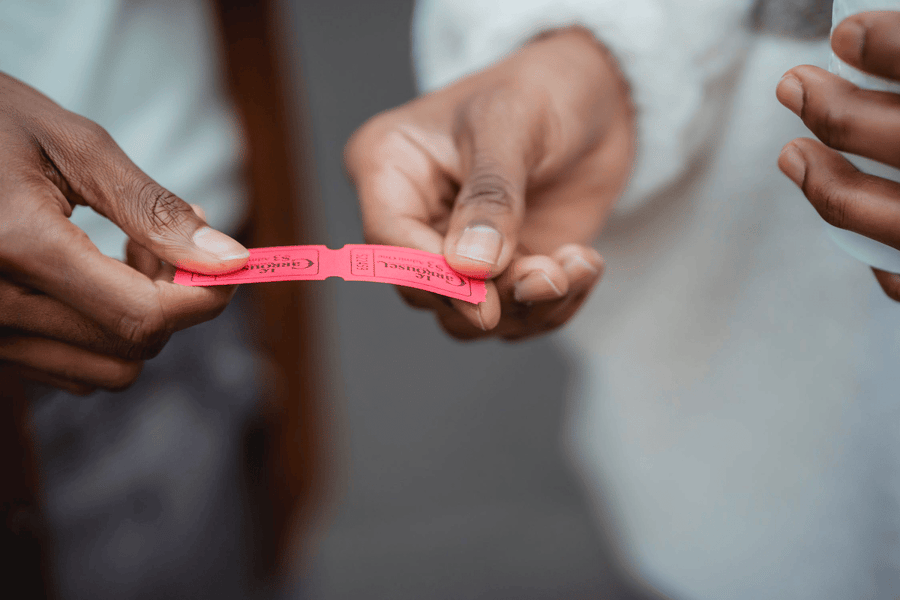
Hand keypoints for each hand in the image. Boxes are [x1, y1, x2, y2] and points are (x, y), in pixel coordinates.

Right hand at [0, 72, 248, 394]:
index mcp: (18, 246)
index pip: (143, 314)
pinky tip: (92, 280)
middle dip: (173, 300)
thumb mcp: (78, 147)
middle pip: (134, 346)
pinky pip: (75, 370)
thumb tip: (230, 260)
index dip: (204, 297)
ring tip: (124, 256)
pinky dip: (103, 333)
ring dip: (140, 321)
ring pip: (109, 370)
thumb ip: (155, 211)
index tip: (230, 266)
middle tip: (165, 240)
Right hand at [345, 27, 633, 339]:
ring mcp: (457, 250)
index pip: (389, 240)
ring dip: (528, 306)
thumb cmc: (543, 88)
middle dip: (492, 297)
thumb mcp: (512, 124)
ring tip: (577, 265)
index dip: (434, 278)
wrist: (597, 97)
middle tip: (550, 275)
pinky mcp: (501, 273)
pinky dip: (553, 305)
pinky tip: (584, 265)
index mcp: (390, 166)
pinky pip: (513, 317)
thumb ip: (492, 197)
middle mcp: (415, 215)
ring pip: (468, 316)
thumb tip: (472, 268)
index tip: (486, 304)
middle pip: (425, 290)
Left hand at [776, 10, 899, 300]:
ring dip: (828, 185)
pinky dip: (867, 246)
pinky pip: (898, 275)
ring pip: (891, 221)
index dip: (894, 48)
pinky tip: (841, 217)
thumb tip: (853, 43)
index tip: (844, 34)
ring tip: (792, 153)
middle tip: (792, 85)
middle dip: (840, 115)